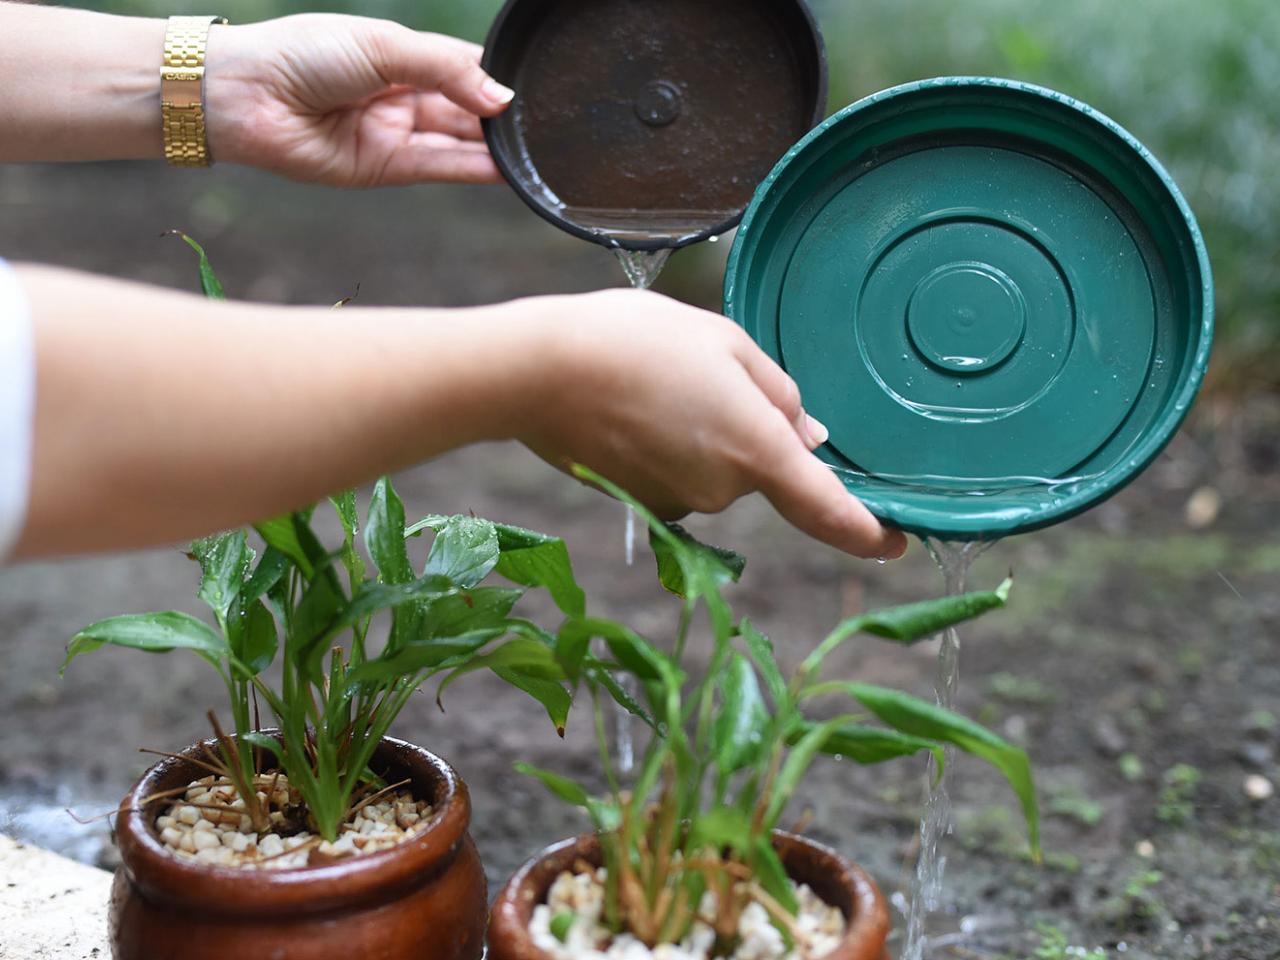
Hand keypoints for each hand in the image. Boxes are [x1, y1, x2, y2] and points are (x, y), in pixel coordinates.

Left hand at [204, 14, 512, 186]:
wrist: (248, 95)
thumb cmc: (304, 54)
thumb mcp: (384, 45)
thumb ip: (446, 69)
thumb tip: (501, 97)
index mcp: (400, 55)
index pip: (463, 65)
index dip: (496, 76)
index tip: (537, 87)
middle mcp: (402, 95)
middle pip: (465, 107)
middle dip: (500, 116)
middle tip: (543, 124)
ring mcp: (395, 132)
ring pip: (458, 141)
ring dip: (494, 147)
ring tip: (535, 151)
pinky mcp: (386, 168)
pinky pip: (439, 168)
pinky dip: (473, 169)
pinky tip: (505, 168)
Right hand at [516, 290, 908, 559]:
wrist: (536, 372)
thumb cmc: (634, 341)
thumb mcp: (724, 342)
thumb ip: (779, 393)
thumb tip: (809, 434)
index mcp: (755, 449)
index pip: (828, 509)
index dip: (869, 532)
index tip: (897, 542)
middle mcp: (721, 491)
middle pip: (759, 469)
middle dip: (745, 429)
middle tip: (700, 372)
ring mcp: (677, 504)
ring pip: (714, 471)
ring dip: (702, 434)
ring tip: (655, 382)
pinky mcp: (640, 504)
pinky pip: (676, 477)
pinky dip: (667, 448)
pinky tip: (632, 408)